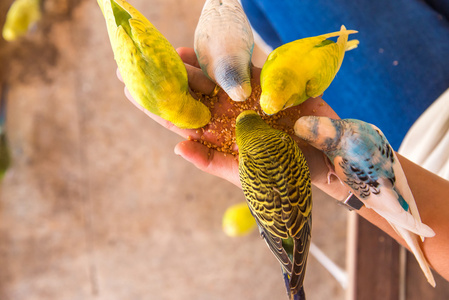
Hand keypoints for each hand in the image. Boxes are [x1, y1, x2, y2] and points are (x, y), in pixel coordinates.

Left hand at [118, 47, 349, 200]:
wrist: (322, 164)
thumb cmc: (281, 176)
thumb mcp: (244, 173)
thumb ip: (211, 161)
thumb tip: (177, 146)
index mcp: (216, 136)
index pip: (179, 118)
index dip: (155, 105)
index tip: (129, 89)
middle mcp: (225, 115)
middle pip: (190, 93)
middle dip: (165, 79)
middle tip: (137, 61)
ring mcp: (244, 98)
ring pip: (211, 77)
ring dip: (188, 65)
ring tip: (166, 53)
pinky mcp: (265, 85)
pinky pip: (239, 68)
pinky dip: (221, 59)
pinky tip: (200, 50)